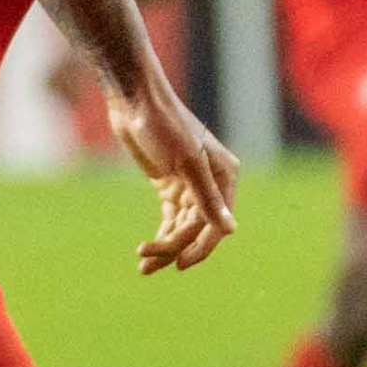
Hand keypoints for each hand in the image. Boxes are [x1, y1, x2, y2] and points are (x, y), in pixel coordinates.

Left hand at [105, 80, 238, 272]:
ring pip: (182, 226)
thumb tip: (230, 231)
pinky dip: (160, 233)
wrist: (135, 100)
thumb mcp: (187, 163)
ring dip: (164, 245)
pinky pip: (170, 218)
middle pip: (196, 228)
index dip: (199, 247)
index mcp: (225, 177)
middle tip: (147, 265)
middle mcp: (212, 184)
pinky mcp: (170, 184)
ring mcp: (190, 185)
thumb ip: (207, 198)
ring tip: (142, 265)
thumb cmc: (165, 125)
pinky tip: (147, 250)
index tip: (178, 265)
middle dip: (173, 248)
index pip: (216, 223)